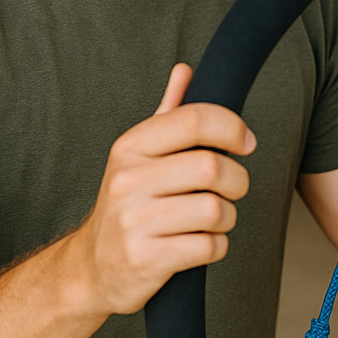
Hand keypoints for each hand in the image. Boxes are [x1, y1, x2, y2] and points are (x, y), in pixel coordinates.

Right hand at [72, 63, 253, 315]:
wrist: (92, 268)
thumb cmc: (130, 204)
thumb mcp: (140, 156)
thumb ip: (167, 114)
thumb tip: (185, 70)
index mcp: (130, 146)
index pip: (194, 119)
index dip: (232, 127)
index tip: (245, 142)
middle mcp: (128, 180)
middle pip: (212, 167)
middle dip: (238, 180)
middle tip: (233, 189)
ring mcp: (134, 222)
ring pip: (216, 210)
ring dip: (228, 217)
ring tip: (213, 220)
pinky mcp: (145, 260)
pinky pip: (209, 246)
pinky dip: (217, 246)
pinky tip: (201, 243)